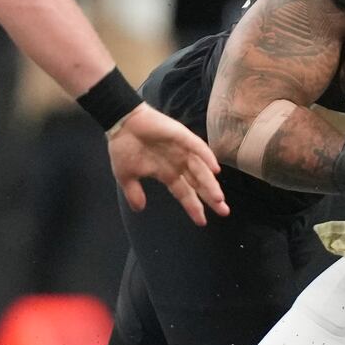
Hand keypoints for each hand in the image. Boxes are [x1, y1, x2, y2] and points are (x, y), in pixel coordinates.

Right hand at [107, 104, 228, 225]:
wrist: (119, 123)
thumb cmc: (124, 147)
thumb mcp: (126, 175)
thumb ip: (134, 192)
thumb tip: (138, 209)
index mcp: (167, 173)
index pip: (184, 193)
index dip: (193, 207)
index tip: (202, 222)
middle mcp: (178, 163)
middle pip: (199, 183)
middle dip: (211, 197)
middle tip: (224, 211)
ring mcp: (182, 150)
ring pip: (200, 169)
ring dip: (210, 183)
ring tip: (219, 198)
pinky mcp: (181, 136)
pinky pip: (197, 147)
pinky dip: (206, 157)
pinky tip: (215, 169)